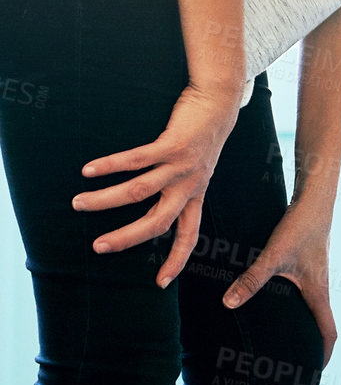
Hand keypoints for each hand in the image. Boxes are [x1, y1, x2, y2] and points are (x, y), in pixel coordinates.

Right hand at [73, 82, 243, 286]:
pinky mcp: (173, 144)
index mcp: (195, 195)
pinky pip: (137, 159)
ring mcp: (181, 165)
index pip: (189, 236)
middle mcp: (189, 185)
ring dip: (106, 200)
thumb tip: (148, 204)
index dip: (176, 260)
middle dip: (127, 238)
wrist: (218, 102)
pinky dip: (111, 166)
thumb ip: (176, 188)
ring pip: (140, 191)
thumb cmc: (201, 137)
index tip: (161, 283)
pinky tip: (89, 170)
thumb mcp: (195, 169)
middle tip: (98, 247)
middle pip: (158, 222)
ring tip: (78, 203)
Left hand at [221, 197, 337, 364]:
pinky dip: (295, 303)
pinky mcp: (308, 262)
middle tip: (294, 361)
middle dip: (310, 343)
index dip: (323, 355)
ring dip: (302, 323)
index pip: (329, 332)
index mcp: (318, 292)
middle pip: (320, 322)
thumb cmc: (301, 227)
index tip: (314, 372)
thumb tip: (229, 303)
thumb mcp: (274, 256)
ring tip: (283, 335)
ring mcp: (316, 274)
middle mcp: (320, 286)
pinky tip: (275, 300)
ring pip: (312, 306)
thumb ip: (252, 279)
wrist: (316, 198)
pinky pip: (304, 291)